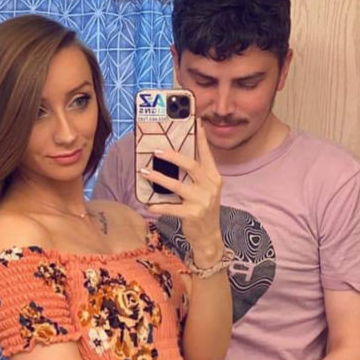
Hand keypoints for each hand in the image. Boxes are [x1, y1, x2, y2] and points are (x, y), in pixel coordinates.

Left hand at [143, 118, 223, 264]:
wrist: (209, 237)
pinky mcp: (192, 215)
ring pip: (178, 185)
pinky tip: (148, 204)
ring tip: (145, 172)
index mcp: (214, 178)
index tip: (195, 122)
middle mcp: (210, 187)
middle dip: (174, 156)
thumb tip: (176, 157)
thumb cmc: (203, 210)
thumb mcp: (207, 190)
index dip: (201, 139)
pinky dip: (158, 206)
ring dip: (159, 177)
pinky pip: (171, 208)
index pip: (206, 155)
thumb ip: (198, 176)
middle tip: (157, 151)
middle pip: (192, 166)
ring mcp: (202, 202)